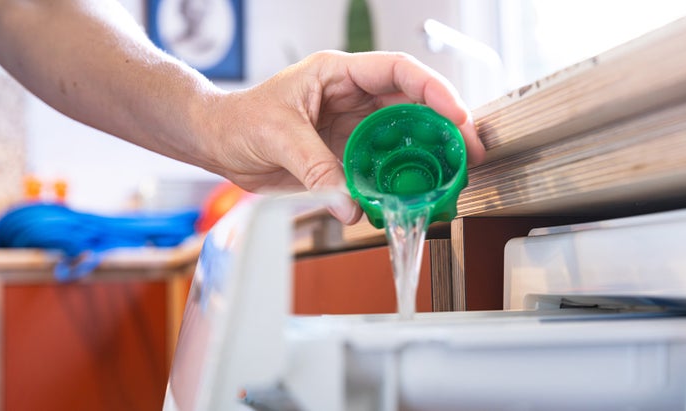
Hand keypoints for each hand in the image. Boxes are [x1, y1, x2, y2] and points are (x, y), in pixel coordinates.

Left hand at [200, 50, 484, 224]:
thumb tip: (350, 205)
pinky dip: (396, 182)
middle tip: (467, 152)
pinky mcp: (345, 156)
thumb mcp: (278, 136)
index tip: (456, 115)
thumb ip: (316, 169)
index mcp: (338, 75)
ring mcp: (352, 128)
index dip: (433, 90)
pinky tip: (410, 195)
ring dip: (426, 157)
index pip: (398, 72)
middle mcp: (352, 98)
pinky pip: (379, 167)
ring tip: (449, 177)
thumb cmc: (239, 119)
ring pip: (401, 138)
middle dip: (445, 126)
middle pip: (412, 105)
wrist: (218, 143)